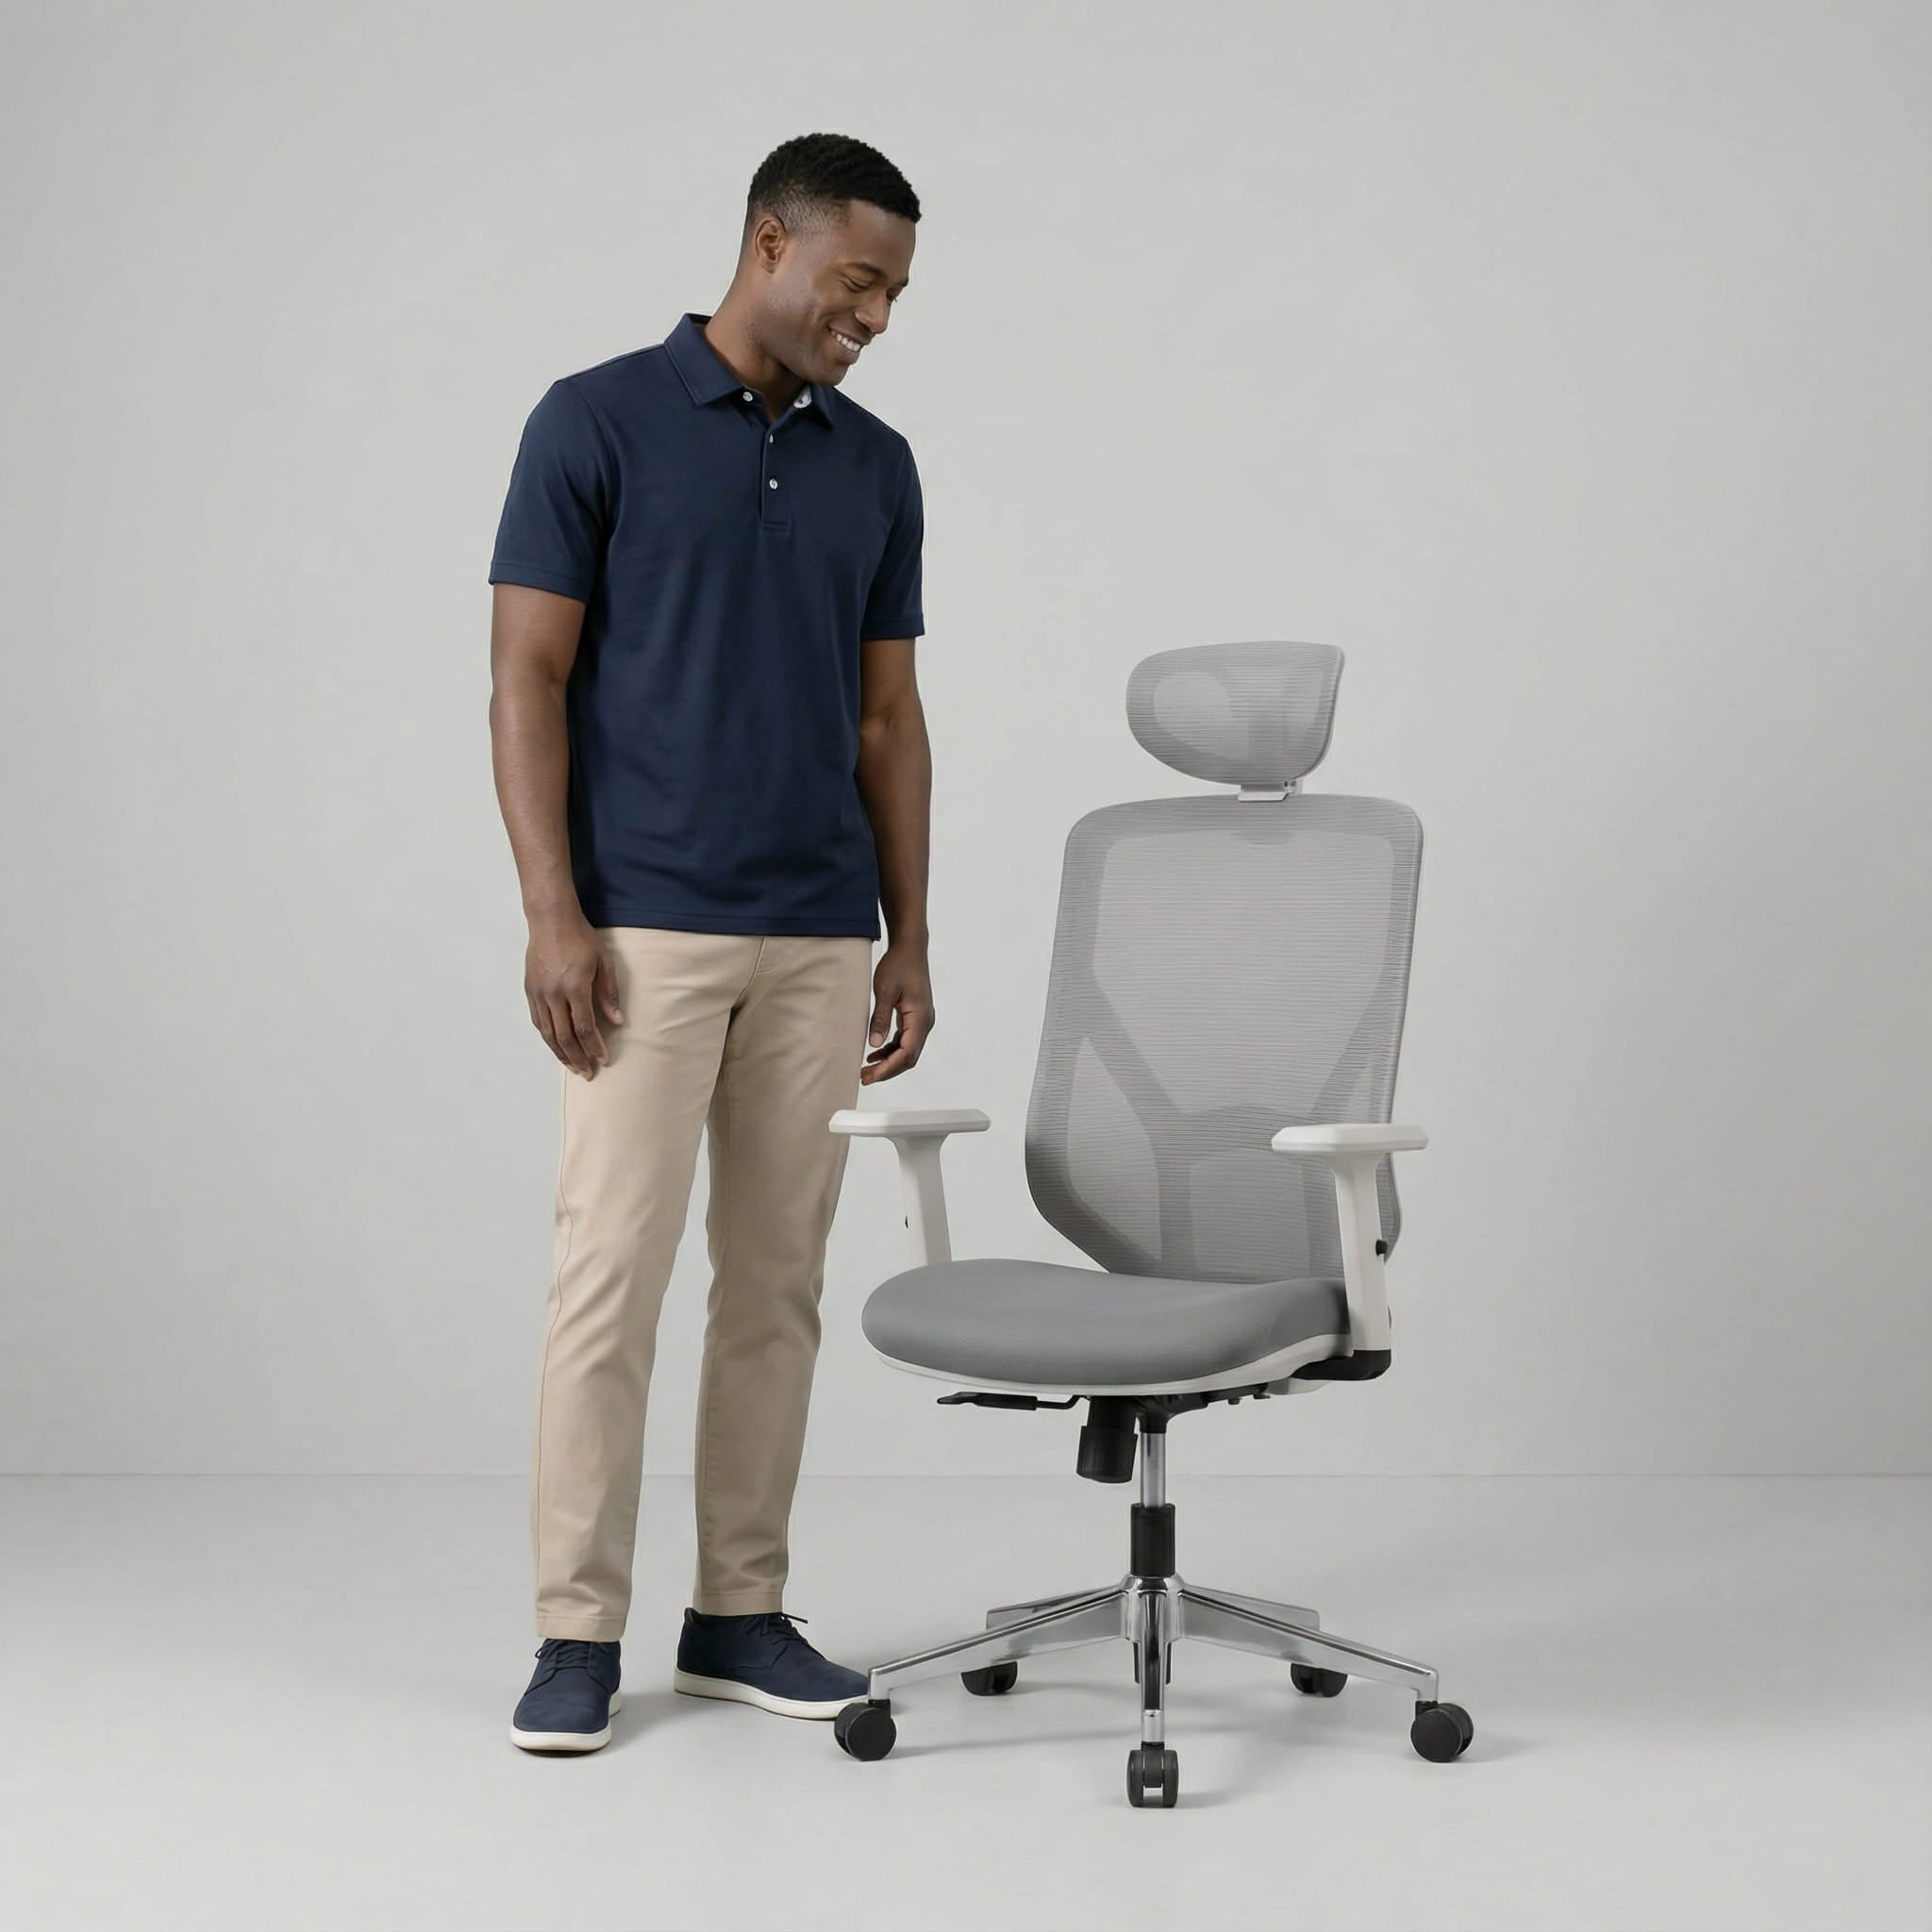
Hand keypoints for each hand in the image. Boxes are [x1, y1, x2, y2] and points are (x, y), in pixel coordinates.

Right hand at [525, 912, 622, 1078]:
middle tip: (588, 1073)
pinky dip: (547, 1037)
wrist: (551, 920)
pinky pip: (538, 1021)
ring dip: (560, 1053)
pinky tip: (556, 1045)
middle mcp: (553, 994)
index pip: (585, 1028)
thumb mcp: (604, 962)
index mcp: (575, 988)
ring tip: (572, 1067)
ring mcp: (539, 993)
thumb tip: (618, 1021)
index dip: (594, 1047)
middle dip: (577, 1058)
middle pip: (565, 1037)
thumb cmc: (581, 938)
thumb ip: (609, 994)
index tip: (603, 1060)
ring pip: (548, 1033)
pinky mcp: (530, 990)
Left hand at [861, 941, 932, 1082]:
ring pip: (907, 1051)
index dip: (888, 1068)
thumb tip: (874, 1044)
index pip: (906, 1054)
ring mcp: (920, 1020)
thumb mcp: (885, 991)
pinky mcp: (914, 1017)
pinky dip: (890, 1050)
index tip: (870, 1076)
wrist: (910, 948)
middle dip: (887, 1070)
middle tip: (864, 1077)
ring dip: (888, 1062)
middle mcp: (924, 1023)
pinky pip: (904, 1040)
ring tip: (867, 1069)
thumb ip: (881, 1018)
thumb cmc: (899, 965)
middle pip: (908, 1057)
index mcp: (920, 1019)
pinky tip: (874, 1052)